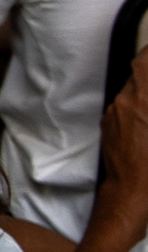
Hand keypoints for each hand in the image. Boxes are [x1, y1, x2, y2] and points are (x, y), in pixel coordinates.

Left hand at [103, 68, 147, 206]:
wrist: (133, 189)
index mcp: (144, 101)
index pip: (143, 62)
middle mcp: (124, 102)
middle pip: (137, 75)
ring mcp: (113, 113)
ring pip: (130, 92)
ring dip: (143, 93)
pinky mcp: (108, 124)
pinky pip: (123, 106)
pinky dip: (134, 106)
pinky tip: (146, 121)